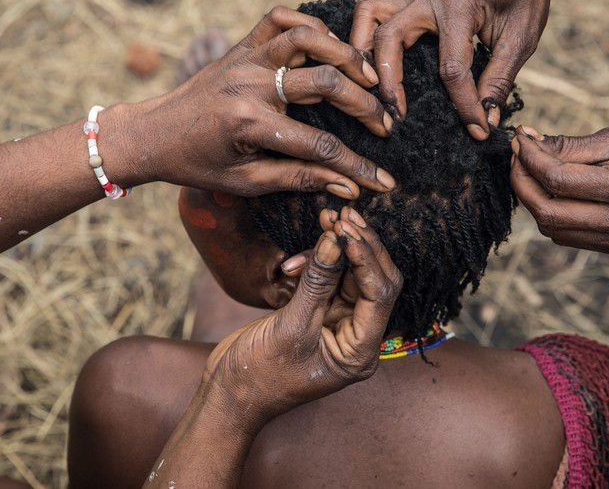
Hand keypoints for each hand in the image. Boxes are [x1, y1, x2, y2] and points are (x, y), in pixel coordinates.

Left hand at [142, 7, 395, 197]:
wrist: (152, 134)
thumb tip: (349, 188)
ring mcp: (244, 59)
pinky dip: (307, 22)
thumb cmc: (197, 165)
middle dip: (364, 105)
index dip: (357, 167)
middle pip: (324, 83)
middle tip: (385, 123)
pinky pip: (277, 18)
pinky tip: (328, 42)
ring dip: (344, 52)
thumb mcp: (245, 183)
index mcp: (248, 125)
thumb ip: (299, 180)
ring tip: (368, 74)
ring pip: (306, 37)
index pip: (318, 146)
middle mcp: (249, 85)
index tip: (384, 181)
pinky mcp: (239, 46)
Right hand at [202, 206, 402, 424]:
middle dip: (359, 247)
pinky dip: (318, 262)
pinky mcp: (317, 314)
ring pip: (350, 275)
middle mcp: (356, 337)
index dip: (368, 258)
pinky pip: (328, 280)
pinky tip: (297, 257)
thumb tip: (336, 239)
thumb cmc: (260, 374)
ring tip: (323, 220)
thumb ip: (317, 282)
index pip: (380, 295)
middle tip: (344, 216)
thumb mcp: (291, 326)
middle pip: (373, 281)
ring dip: (336, 249)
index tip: (348, 230)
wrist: (228, 393)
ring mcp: (337, 325)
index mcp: (360, 351)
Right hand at [350, 0, 555, 139]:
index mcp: (460, 4)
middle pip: (389, 38)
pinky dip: (367, 30)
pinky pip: (375, 7)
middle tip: (396, 117)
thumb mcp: (522, 39)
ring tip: (371, 86)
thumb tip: (484, 120)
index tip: (476, 129)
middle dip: (388, 81)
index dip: (463, 104)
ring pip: (370, 16)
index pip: (451, 67)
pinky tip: (373, 56)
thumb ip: (499, 79)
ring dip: (364, 50)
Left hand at [510, 126, 608, 253]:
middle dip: (521, 183)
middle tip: (517, 158)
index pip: (557, 179)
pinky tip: (551, 192)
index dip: (529, 159)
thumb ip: (572, 146)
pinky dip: (551, 215)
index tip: (520, 140)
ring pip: (552, 229)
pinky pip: (569, 237)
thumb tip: (528, 142)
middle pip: (547, 211)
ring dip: (532, 201)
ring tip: (531, 173)